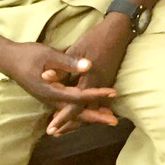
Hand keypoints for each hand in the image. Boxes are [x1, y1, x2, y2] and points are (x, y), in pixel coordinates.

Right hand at [2, 41, 116, 111]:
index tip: (113, 92)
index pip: (79, 95)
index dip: (97, 94)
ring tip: (107, 117)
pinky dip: (80, 112)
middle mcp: (51, 99)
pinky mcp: (49, 97)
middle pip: (77, 112)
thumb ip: (68, 62)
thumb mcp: (49, 55)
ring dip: (90, 114)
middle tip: (114, 121)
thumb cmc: (28, 55)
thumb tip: (88, 66)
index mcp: (52, 90)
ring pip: (72, 113)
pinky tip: (89, 111)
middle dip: (96, 116)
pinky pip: (67, 109)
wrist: (8, 60)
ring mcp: (49, 100)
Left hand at [44, 14, 132, 135]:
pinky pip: (97, 100)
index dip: (63, 118)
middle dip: (70, 123)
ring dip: (79, 118)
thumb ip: (63, 66)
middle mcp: (98, 85)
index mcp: (89, 78)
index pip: (75, 104)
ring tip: (65, 127)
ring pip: (92, 108)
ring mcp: (104, 83)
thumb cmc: (96, 38)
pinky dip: (89, 108)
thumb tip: (45, 77)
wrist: (118, 31)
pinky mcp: (107, 80)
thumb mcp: (76, 48)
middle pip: (84, 111)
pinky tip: (82, 111)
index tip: (52, 129)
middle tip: (55, 133)